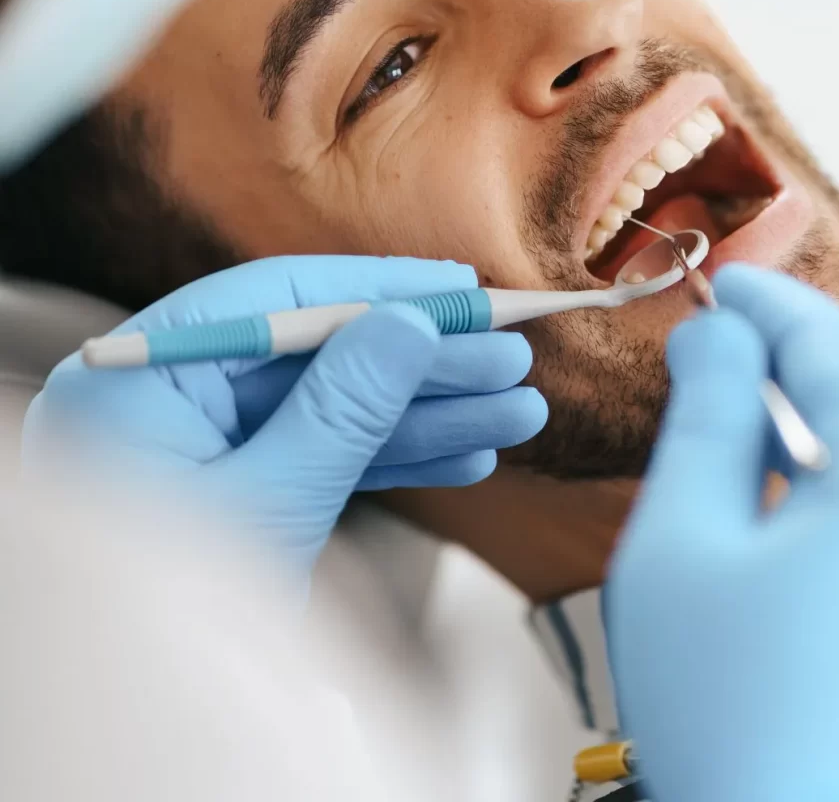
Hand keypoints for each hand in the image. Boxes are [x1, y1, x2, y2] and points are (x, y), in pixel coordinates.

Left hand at [23, 256, 546, 580]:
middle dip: (423, 366)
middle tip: (511, 359)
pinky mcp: (245, 491)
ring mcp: (208, 449)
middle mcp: (171, 400)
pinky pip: (326, 461)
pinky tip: (466, 459)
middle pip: (321, 356)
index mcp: (142, 379)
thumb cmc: (164, 626)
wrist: (137, 736)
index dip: (379, 288)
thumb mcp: (269, 503)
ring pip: (336, 412)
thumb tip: (411, 322)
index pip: (277, 300)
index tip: (461, 291)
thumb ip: (343, 407)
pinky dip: (395, 462)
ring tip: (516, 413)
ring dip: (428, 416)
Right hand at [608, 265, 838, 801]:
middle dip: (782, 391)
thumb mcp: (685, 542)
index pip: (831, 352)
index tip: (720, 278)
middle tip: (707, 381)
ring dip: (809, 467)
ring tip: (735, 496)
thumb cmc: (729, 710)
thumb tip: (718, 332)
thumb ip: (705, 416)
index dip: (767, 304)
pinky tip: (789, 568)